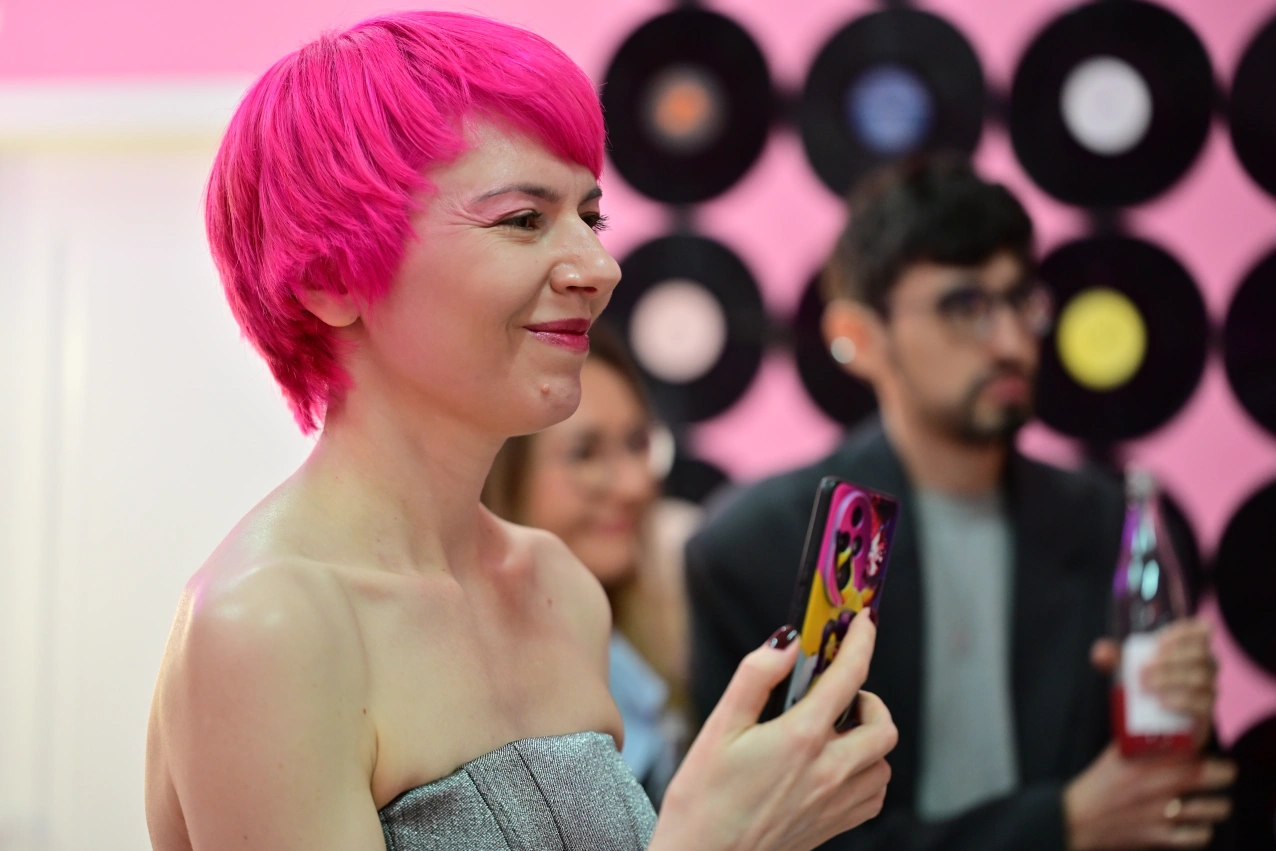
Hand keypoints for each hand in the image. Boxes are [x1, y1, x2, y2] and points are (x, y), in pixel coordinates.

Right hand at [650, 613, 897, 850]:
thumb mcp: (719, 726)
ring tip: (835, 732)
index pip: (849, 677)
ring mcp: (835, 803)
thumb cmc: (703, 798)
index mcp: (800, 738)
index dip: (862, 642)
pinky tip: (837, 767)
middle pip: (883, 725)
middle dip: (869, 699)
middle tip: (840, 693)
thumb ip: (756, 676)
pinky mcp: (833, 826)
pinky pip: (874, 795)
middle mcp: (828, 771)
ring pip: (883, 762)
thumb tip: (788, 643)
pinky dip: (868, 774)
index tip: (864, 623)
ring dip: (869, 739)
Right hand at [1064, 743, 1234, 849]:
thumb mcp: (1115, 754)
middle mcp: (1161, 782)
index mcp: (1149, 757)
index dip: (1207, 740)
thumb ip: (1138, 740)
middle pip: (1217, 774)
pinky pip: (1200, 836)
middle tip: (1219, 774)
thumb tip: (1157, 726)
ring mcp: (1164, 810)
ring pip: (1216, 807)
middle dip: (1223, 773)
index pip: (1195, 741)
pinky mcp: (1162, 836)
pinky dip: (1201, 831)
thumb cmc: (1097, 785)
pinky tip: (1194, 825)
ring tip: (1210, 802)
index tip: (1205, 746)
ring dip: (1216, 805)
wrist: (1077, 818)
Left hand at [1091, 617, 1218, 747]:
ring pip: (1199, 678)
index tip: (1157, 643)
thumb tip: (1100, 653)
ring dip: (1170, 680)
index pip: (1199, 631)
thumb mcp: (1127, 667)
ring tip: (1145, 688)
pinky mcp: (1206, 711)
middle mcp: (1206, 664)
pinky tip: (1161, 703)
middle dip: (1169, 660)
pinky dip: (1180, 701)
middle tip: (1141, 672)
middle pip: (1199, 654)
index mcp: (1191, 646)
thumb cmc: (1145, 682)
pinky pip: (1201, 703)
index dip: (1183, 633)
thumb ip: (1113, 657)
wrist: (1154, 722)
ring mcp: (1209, 687)